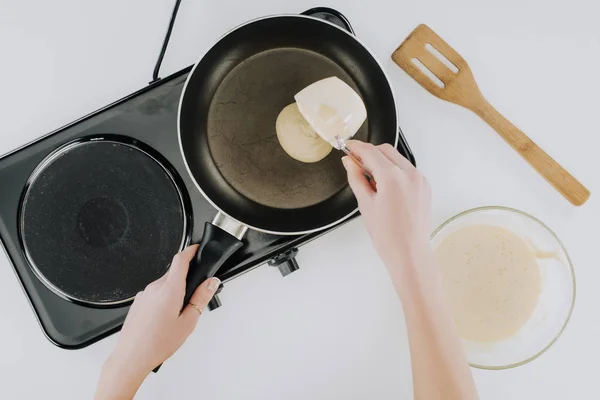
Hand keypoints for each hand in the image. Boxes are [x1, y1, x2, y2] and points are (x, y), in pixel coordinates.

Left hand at [95, 245, 219, 399]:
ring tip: (176, 317)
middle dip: (185, 280)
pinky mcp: (138, 302)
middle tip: (192, 299)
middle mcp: (154, 288)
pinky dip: (162, 300)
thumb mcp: (188, 322)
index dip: (191, 251)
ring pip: (164, 285)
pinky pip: (154, 294)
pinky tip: (163, 320)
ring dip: (173, 293)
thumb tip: (211, 282)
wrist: (131, 357)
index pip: (181, 259)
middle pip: (174, 273)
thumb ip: (201, 298)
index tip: (197, 249)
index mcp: (169, 290)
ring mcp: (144, 295)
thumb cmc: (157, 344)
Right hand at [342, 141, 431, 276]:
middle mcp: (409, 174)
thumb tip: (350, 162)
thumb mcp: (365, 204)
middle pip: (386, 150)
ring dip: (383, 161)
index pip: (371, 152)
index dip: (356, 147)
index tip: (348, 146)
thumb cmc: (388, 235)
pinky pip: (407, 170)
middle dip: (370, 152)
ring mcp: (420, 180)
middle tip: (356, 162)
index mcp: (392, 177)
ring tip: (371, 180)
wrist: (409, 253)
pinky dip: (395, 171)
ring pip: (397, 159)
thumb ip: (356, 178)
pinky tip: (386, 186)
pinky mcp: (425, 187)